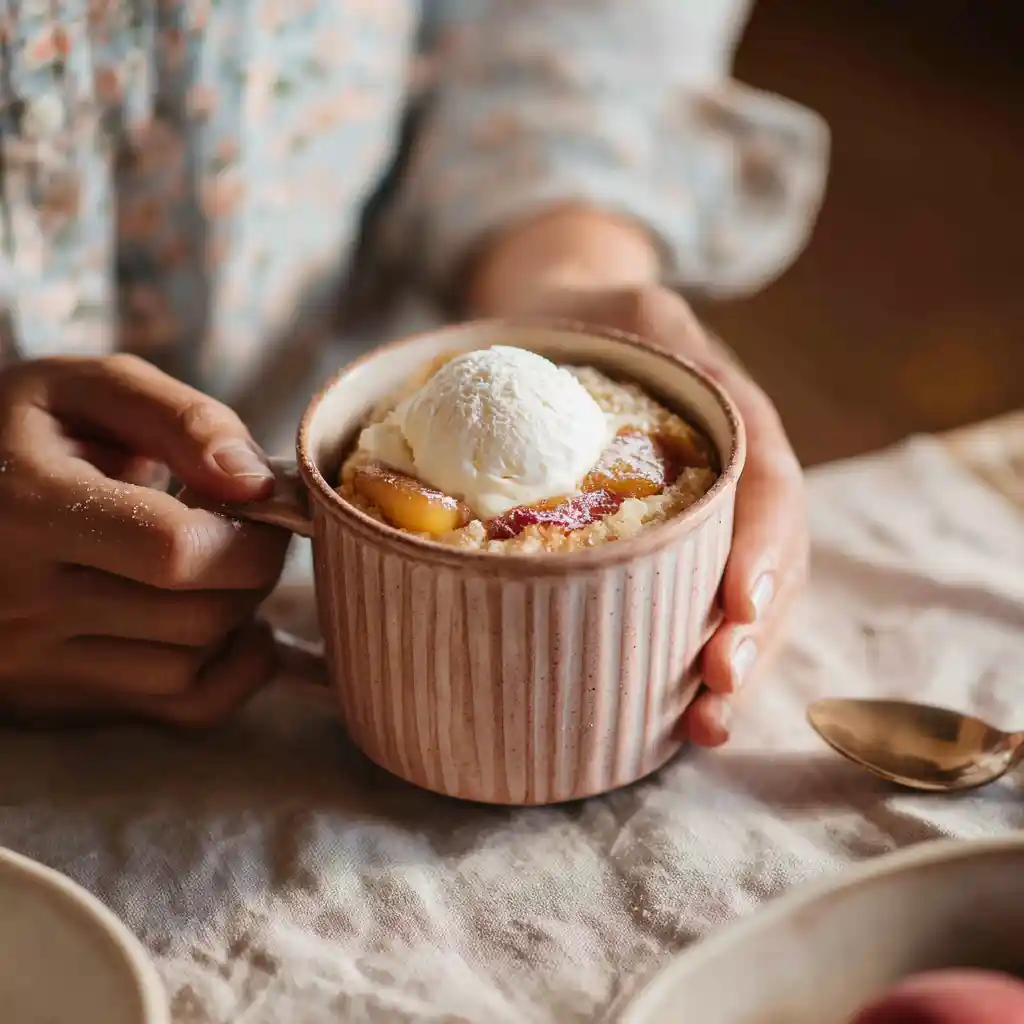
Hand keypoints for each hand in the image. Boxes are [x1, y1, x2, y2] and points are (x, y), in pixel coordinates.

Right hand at [0, 355, 290, 726]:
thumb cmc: (20, 433)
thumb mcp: (88, 389)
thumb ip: (182, 420)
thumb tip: (257, 481)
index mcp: (26, 509)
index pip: (175, 550)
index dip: (250, 531)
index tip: (262, 502)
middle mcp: (19, 603)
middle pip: (196, 615)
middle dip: (253, 569)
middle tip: (247, 529)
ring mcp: (32, 663)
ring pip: (192, 665)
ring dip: (238, 614)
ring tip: (217, 563)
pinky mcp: (53, 697)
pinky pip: (182, 709)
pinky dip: (232, 670)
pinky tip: (227, 622)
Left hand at [465, 208, 806, 745]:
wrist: (568, 323)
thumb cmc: (582, 318)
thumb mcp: (607, 308)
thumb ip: (618, 337)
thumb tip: (556, 387)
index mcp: (725, 415)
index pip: (767, 481)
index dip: (763, 546)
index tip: (738, 607)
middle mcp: (726, 474)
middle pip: (769, 557)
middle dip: (753, 630)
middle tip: (716, 693)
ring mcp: (702, 516)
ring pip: (744, 596)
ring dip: (735, 663)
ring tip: (702, 726)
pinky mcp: (668, 547)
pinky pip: (697, 603)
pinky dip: (693, 659)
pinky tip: (676, 712)